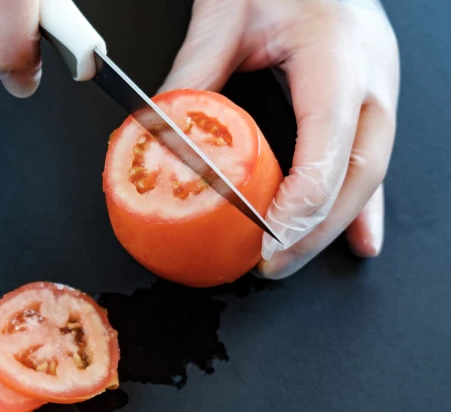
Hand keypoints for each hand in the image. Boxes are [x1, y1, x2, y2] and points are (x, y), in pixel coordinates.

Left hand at [160, 0, 399, 278]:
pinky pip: (370, 161)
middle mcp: (370, 76)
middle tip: (271, 264)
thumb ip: (193, 71)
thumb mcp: (227, 14)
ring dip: (338, 226)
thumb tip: (156, 128)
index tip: (270, 239)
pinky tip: (360, 240)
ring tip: (297, 260)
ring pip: (369, 173)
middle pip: (358, 172)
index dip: (302, 202)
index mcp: (337, 54)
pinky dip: (361, 207)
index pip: (328, 144)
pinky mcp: (369, 98)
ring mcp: (378, 88)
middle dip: (316, 229)